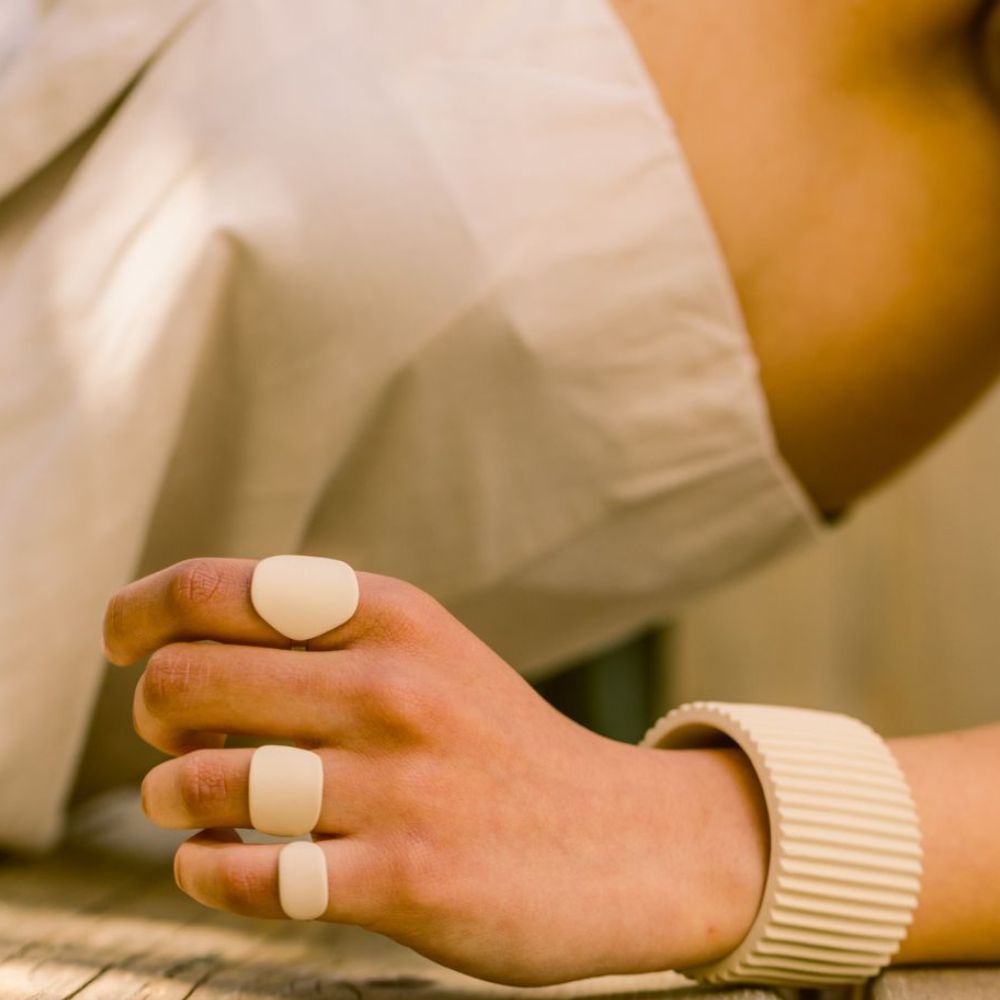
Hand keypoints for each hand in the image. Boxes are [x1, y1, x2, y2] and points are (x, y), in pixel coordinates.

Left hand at [103, 558, 766, 985]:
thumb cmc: (497, 745)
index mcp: (394, 616)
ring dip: (170, 801)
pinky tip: (227, 863)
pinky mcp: (403, 880)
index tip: (124, 642)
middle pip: (185, 681)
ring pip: (201, 783)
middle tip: (173, 736)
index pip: (217, 588)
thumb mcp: (429, 653)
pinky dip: (209, 873)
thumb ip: (321, 635)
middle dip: (152, 713)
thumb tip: (176, 639)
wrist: (622, 841)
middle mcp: (392, 688)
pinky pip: (247, 877)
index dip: (140, 611)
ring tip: (194, 805)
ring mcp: (397, 786)